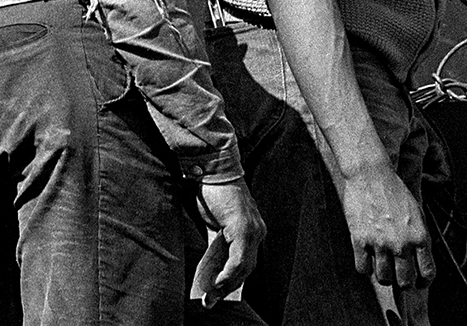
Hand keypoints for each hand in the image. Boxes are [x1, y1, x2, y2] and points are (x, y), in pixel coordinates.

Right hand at [193, 179, 264, 305]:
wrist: (209, 166)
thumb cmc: (210, 191)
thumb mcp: (213, 222)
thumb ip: (216, 242)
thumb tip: (211, 267)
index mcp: (252, 229)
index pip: (246, 262)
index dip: (232, 280)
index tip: (218, 294)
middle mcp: (257, 230)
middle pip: (247, 268)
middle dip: (229, 287)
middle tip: (212, 301)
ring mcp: (252, 229)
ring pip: (244, 267)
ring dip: (226, 284)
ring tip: (211, 296)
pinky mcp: (243, 227)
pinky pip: (238, 258)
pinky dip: (227, 273)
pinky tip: (216, 282)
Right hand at [340, 161, 432, 287]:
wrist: (370, 174)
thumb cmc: (395, 192)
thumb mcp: (417, 214)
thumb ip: (419, 238)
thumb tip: (419, 260)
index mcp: (420, 237)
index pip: (427, 273)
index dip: (424, 281)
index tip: (419, 281)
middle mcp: (401, 243)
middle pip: (405, 281)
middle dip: (403, 282)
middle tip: (398, 275)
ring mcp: (379, 242)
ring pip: (384, 278)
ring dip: (384, 276)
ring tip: (382, 267)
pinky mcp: (359, 239)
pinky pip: (362, 268)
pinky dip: (365, 268)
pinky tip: (366, 259)